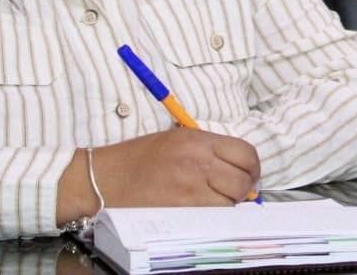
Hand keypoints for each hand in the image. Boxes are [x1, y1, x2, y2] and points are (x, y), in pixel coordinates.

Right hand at [57, 128, 260, 223]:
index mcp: (199, 141)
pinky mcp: (181, 210)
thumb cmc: (138, 159)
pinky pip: (213, 216)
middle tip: (233, 191)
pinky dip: (213, 215)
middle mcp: (199, 162)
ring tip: (211, 199)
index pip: (246, 154)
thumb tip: (240, 168)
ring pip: (232, 201)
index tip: (248, 174)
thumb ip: (210, 151)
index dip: (252, 167)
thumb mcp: (177, 139)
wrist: (104, 179)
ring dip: (228, 203)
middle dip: (244, 188)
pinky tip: (200, 210)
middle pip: (244, 180)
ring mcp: (191, 188)